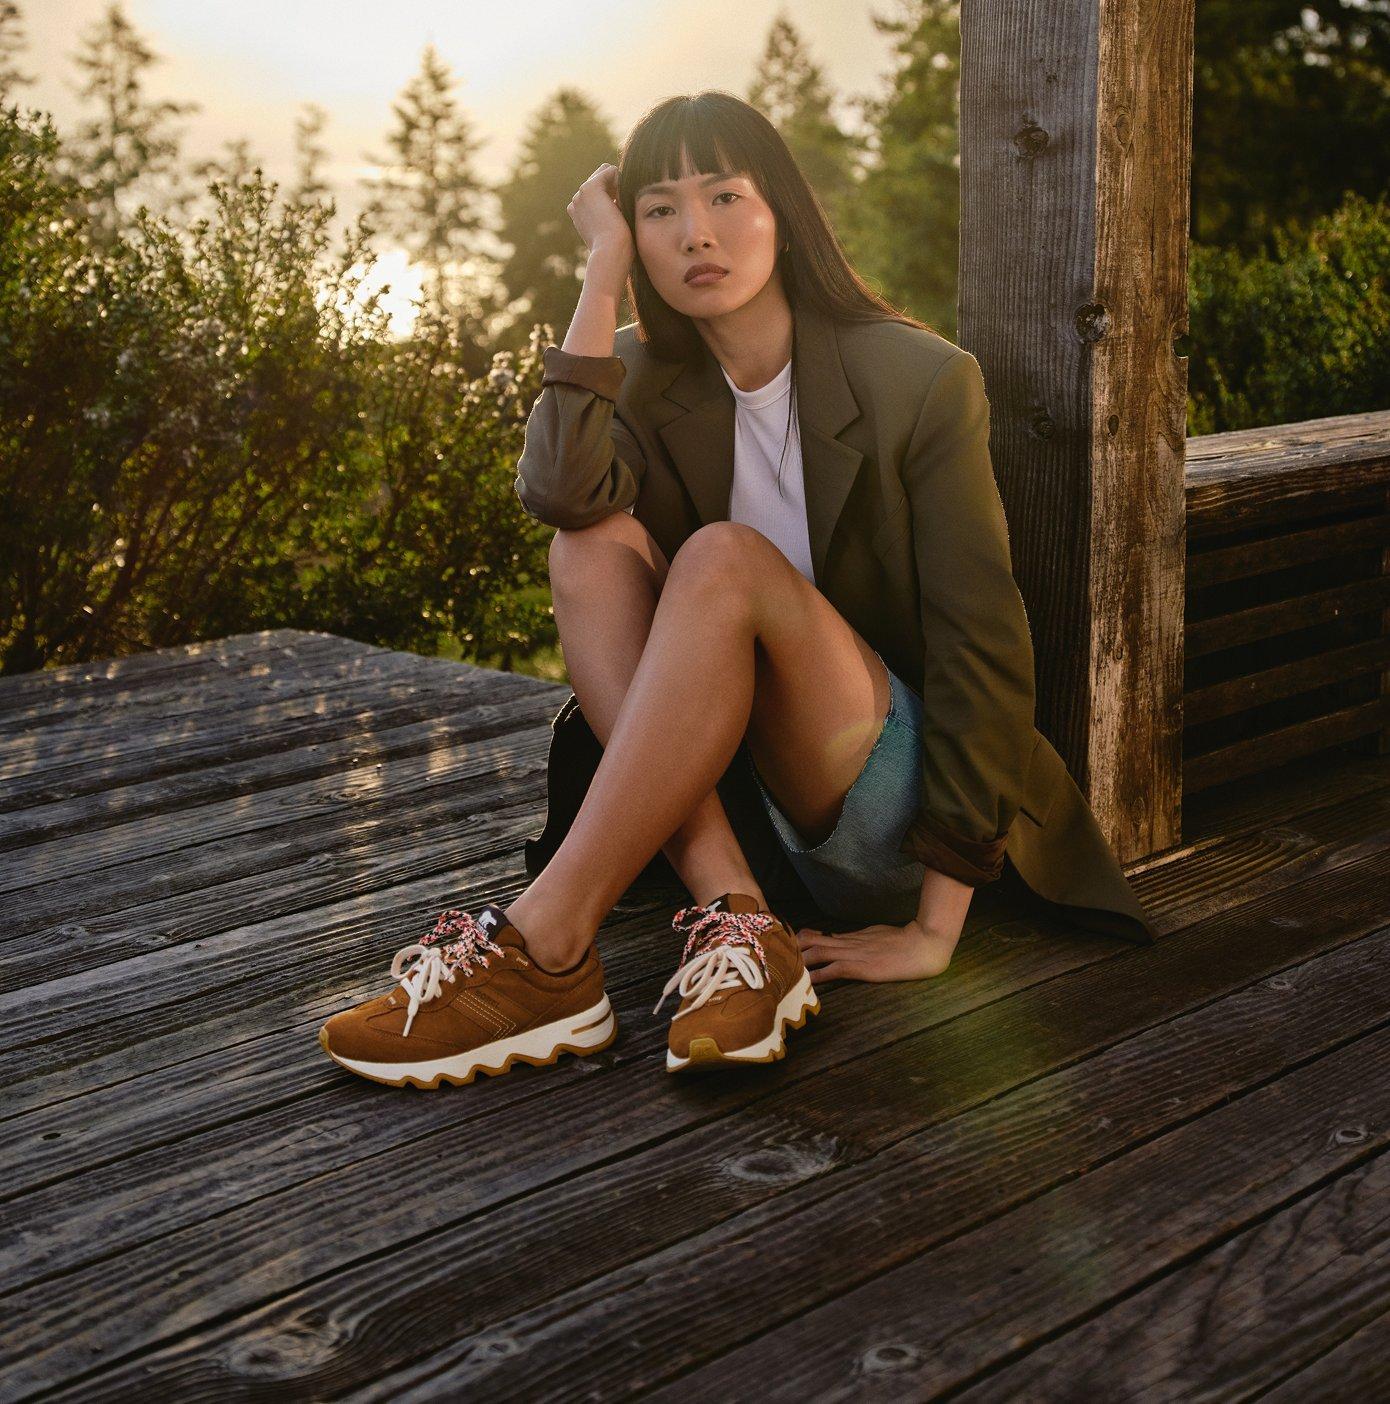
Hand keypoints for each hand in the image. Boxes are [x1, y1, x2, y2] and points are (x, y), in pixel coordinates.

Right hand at [567, 163, 633, 269]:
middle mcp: (576, 202)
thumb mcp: (613, 230)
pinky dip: (622, 182)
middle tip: (623, 211)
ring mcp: (581, 194)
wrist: (610, 254)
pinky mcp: (590, 188)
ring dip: (619, 186)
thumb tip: (624, 201)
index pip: (597, 191)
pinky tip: (623, 200)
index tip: (620, 214)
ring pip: (606, 173)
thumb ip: (613, 214)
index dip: (614, 195)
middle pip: (601, 178)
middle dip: (616, 188)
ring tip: (623, 208)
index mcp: (578, 212)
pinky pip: (611, 171)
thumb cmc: (617, 249)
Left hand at [795, 919, 960, 983]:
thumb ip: (856, 939)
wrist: (922, 945)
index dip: (799, 942)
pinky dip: (818, 976)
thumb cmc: (903, 941)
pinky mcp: (860, 968)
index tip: (784, 948)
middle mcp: (848, 944)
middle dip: (791, 950)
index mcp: (851, 937)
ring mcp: (853, 955)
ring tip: (781, 970)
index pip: (818, 937)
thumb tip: (839, 941)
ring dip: (799, 962)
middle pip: (811, 942)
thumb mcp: (875, 935)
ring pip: (818, 954)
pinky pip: (833, 970)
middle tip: (773, 958)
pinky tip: (805, 983)